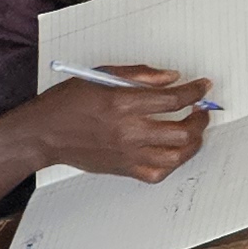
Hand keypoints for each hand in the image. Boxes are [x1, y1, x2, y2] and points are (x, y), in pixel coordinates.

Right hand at [25, 65, 209, 180]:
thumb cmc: (68, 102)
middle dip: (200, 119)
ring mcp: (127, 153)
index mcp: (122, 103)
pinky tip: (174, 152)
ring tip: (194, 132)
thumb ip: (140, 75)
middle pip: (181, 131)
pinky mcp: (123, 169)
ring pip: (175, 156)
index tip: (204, 86)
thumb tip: (172, 78)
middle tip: (202, 111)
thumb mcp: (101, 75)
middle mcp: (128, 131)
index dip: (195, 92)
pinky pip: (157, 173)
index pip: (173, 99)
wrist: (43, 134)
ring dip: (192, 143)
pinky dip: (172, 164)